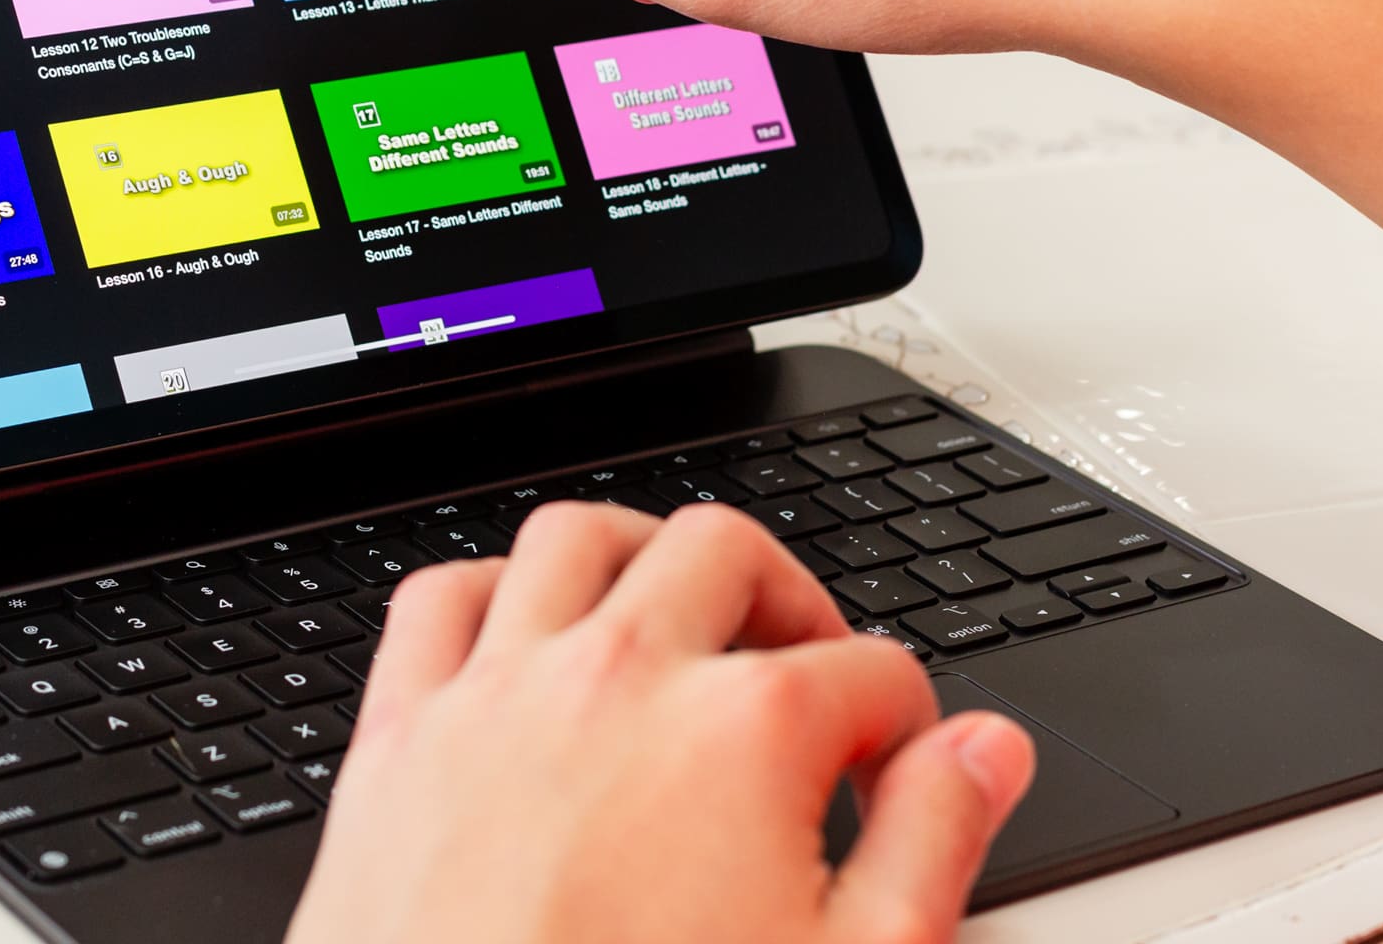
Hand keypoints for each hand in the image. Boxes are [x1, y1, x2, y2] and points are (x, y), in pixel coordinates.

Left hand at [286, 501, 1034, 943]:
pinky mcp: (399, 739)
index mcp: (744, 733)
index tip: (888, 769)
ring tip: (676, 620)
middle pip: (727, 554)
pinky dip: (490, 594)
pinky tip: (527, 640)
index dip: (901, 721)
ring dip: (641, 559)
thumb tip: (983, 752)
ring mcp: (499, 697)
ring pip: (576, 539)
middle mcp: (621, 679)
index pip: (870, 669)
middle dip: (786, 599)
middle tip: (801, 673)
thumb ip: (931, 844)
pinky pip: (440, 600)